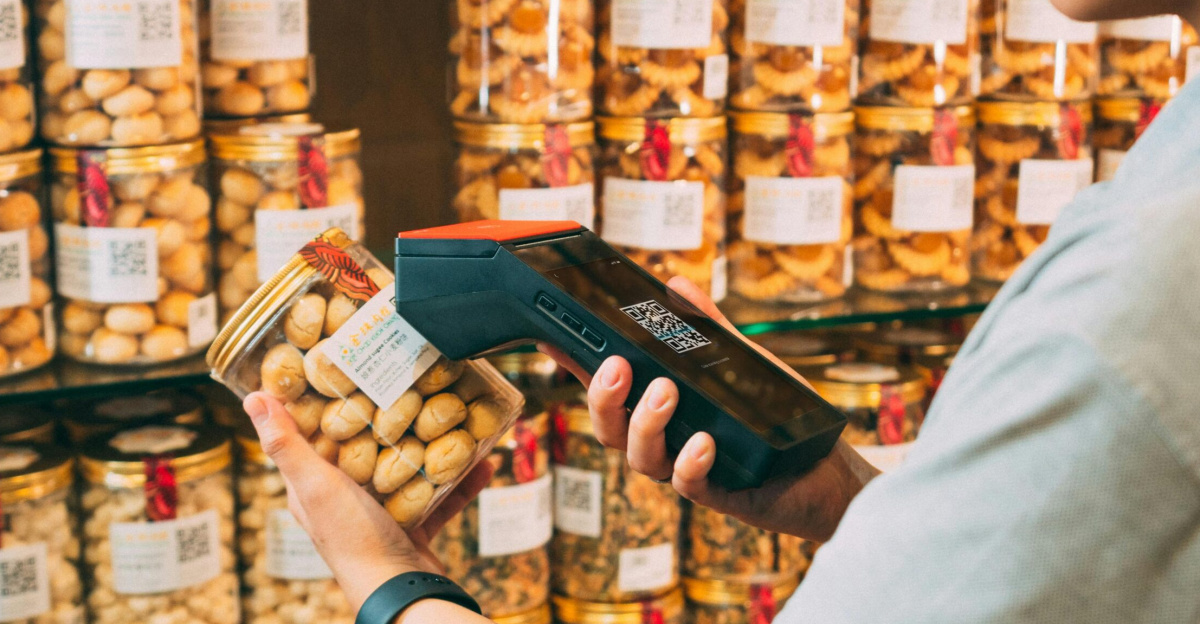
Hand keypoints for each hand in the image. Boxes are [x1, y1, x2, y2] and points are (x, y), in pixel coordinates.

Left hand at [243, 392, 494, 610]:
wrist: (400, 590)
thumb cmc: (353, 540)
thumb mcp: (316, 485)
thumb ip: (288, 445)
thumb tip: (253, 398)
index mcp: (314, 486)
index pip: (314, 434)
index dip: (326, 400)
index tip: (347, 365)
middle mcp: (345, 498)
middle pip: (366, 446)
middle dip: (390, 416)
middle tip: (411, 381)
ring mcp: (381, 512)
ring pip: (408, 468)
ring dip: (434, 444)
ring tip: (455, 416)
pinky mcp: (414, 526)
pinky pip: (441, 495)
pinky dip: (462, 479)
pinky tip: (486, 460)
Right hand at [542, 276, 878, 541]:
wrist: (820, 466)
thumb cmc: (772, 414)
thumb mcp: (737, 360)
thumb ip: (705, 326)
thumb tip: (676, 284)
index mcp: (657, 406)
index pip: (607, 386)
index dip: (575, 366)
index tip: (554, 340)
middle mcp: (662, 438)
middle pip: (610, 426)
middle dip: (604, 396)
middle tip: (618, 366)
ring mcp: (682, 466)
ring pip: (640, 455)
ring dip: (646, 422)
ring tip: (666, 391)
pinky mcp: (715, 491)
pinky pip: (688, 483)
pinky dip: (690, 463)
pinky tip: (703, 441)